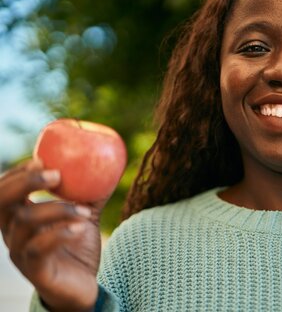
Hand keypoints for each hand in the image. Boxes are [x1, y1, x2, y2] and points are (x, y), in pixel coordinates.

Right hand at [0, 160, 106, 311]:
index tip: (41, 159)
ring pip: (25, 222)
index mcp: (19, 217)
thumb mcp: (84, 214)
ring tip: (85, 211)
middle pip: (2, 202)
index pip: (4, 190)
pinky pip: (39, 247)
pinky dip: (60, 232)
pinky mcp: (34, 270)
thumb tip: (108, 166)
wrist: (83, 285)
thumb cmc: (78, 246)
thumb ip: (90, 193)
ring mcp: (21, 252)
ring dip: (58, 209)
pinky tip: (81, 227)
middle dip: (26, 182)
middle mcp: (13, 233)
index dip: (18, 173)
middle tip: (56, 174)